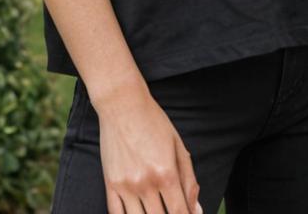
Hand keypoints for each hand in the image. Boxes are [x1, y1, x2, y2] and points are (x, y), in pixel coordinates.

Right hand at [94, 83, 202, 213]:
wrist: (122, 103)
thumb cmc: (153, 121)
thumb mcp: (177, 145)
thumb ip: (189, 179)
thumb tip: (197, 209)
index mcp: (166, 173)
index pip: (180, 213)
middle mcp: (146, 183)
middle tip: (170, 210)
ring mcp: (126, 185)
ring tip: (155, 211)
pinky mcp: (110, 183)